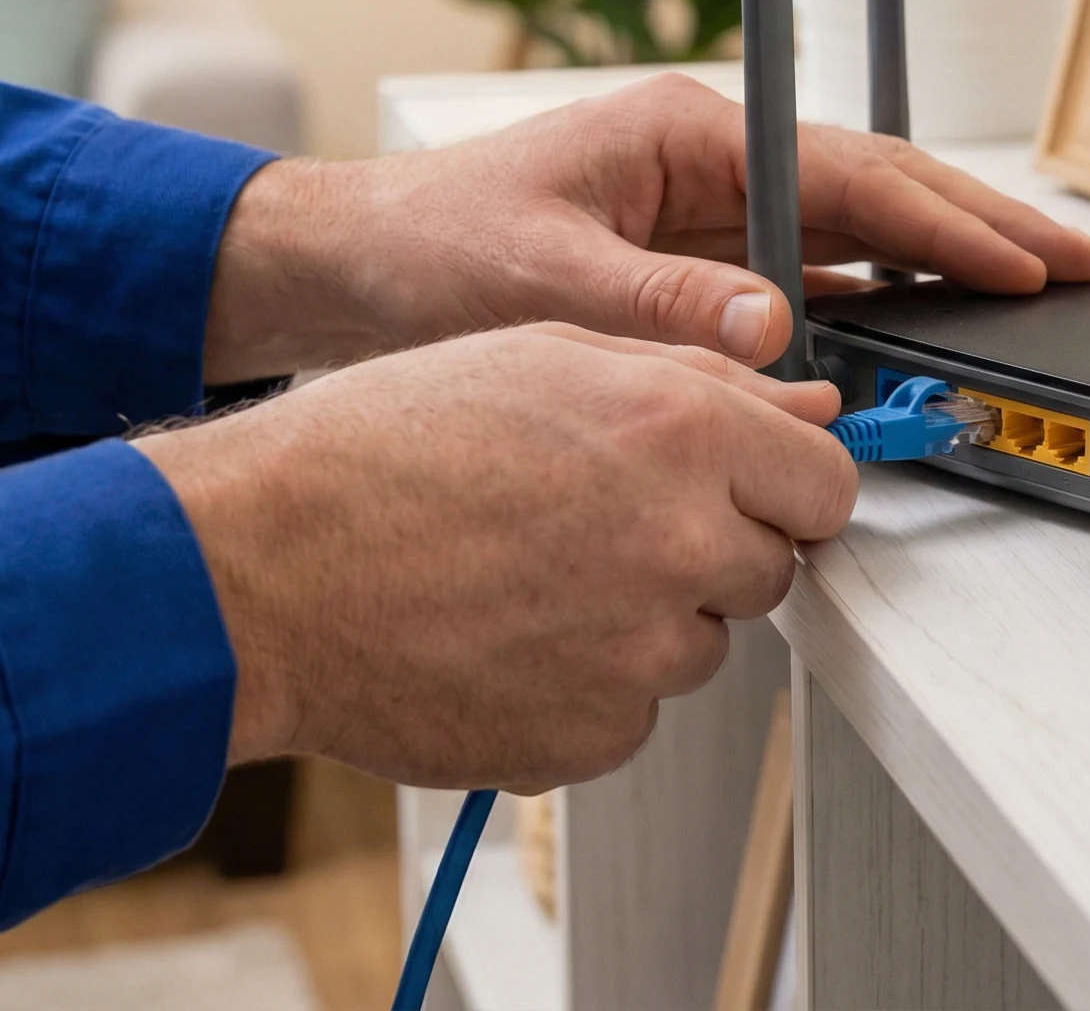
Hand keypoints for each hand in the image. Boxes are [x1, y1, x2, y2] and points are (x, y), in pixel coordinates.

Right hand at [139, 323, 852, 790]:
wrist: (261, 572)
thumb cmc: (379, 452)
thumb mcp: (544, 354)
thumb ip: (699, 377)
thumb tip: (811, 412)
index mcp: (681, 430)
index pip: (828, 483)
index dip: (784, 484)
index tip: (746, 488)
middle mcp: (681, 541)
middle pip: (771, 567)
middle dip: (710, 548)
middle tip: (598, 524)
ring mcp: (643, 651)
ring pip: (701, 642)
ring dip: (646, 618)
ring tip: (529, 576)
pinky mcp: (596, 735)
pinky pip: (634, 711)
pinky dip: (588, 686)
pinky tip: (507, 637)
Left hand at [203, 73, 1089, 382]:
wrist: (354, 270)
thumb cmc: (431, 247)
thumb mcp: (544, 277)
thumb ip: (660, 308)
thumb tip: (771, 333)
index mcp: (691, 133)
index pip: (848, 173)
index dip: (943, 219)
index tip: (1014, 258)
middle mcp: (716, 163)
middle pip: (878, 189)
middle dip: (981, 225)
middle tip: (1076, 264)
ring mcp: (715, 215)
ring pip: (860, 232)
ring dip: (944, 261)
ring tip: (1034, 288)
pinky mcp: (701, 266)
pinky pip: (816, 278)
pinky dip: (880, 300)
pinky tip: (929, 325)